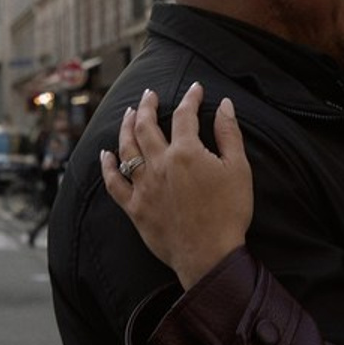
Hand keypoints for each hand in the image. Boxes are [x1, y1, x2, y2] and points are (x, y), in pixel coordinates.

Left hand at [100, 82, 253, 287]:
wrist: (210, 255)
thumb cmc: (229, 213)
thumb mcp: (238, 169)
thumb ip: (229, 134)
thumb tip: (224, 105)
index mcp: (186, 153)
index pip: (184, 116)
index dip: (190, 98)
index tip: (195, 89)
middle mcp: (160, 165)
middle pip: (146, 126)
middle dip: (147, 105)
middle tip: (149, 94)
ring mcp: (144, 187)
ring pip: (126, 149)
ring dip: (126, 127)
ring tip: (128, 114)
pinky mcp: (135, 208)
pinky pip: (114, 183)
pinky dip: (107, 167)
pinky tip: (105, 155)